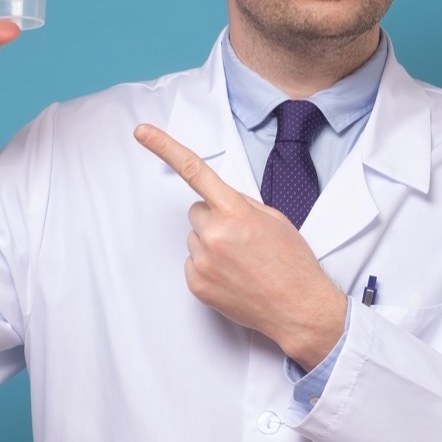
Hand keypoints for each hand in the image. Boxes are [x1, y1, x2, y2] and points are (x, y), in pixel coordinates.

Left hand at [134, 123, 346, 369]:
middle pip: (196, 211)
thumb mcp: (274, 219)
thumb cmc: (292, 263)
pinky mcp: (196, 284)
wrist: (298, 308)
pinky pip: (192, 262)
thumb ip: (241, 203)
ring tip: (240, 261)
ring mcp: (203, 262)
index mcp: (236, 212)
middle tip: (240, 237)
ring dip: (211, 243)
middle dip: (213, 218)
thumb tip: (218, 199)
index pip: (194, 171)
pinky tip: (232, 276)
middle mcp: (215, 234)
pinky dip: (207, 266)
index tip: (142, 132)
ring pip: (194, 238)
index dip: (164, 147)